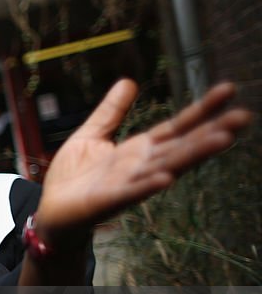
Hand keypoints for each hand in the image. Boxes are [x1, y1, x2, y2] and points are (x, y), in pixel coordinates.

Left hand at [36, 80, 252, 245]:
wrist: (51, 211)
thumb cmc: (73, 178)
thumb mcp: (91, 136)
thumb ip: (111, 112)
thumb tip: (129, 81)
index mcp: (139, 150)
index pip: (176, 126)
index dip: (201, 109)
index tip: (228, 90)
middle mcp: (141, 166)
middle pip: (181, 146)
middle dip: (211, 132)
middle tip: (243, 117)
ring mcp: (128, 184)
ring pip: (166, 167)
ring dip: (192, 155)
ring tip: (221, 140)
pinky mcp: (108, 201)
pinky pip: (131, 193)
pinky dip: (148, 186)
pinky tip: (166, 178)